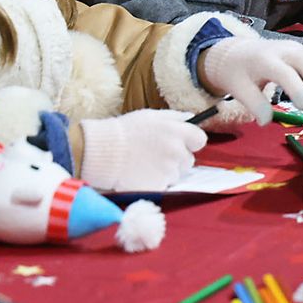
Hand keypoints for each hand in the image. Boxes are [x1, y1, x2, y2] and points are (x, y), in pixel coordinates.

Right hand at [79, 109, 205, 192]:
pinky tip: (141, 174)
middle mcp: (177, 152)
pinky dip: (155, 183)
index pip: (200, 140)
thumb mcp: (151, 115)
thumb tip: (191, 118)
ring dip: (166, 172)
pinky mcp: (159, 186)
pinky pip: (164, 186)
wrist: (102, 151)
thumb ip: (175, 117)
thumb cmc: (125, 131)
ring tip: (146, 164)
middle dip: (177, 159)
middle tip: (157, 155)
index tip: (181, 144)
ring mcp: (168, 171)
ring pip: (176, 175)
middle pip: (189, 160)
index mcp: (178, 132)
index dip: (190, 142)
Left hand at [199, 38, 302, 123]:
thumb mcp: (239, 89)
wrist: (235, 52)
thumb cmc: (238, 73)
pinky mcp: (301, 49)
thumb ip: (254, 105)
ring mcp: (293, 47)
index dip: (297, 89)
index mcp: (263, 60)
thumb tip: (266, 121)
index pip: (285, 72)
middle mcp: (281, 50)